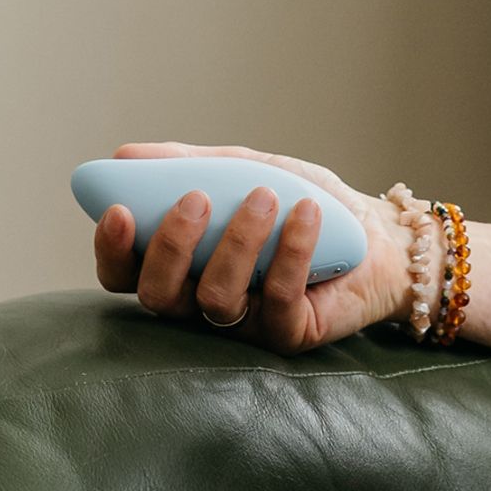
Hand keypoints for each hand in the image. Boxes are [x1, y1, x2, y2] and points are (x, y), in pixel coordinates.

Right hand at [90, 141, 417, 353]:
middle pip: (158, 297)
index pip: (126, 274)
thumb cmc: (304, 200)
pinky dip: (290, 251)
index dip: (112, 251)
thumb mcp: (246, 168)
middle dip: (169, 247)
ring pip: (214, 300)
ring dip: (236, 242)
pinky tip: (306, 212)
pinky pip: (278, 300)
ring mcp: (246, 323)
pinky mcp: (289, 334)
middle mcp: (204, 301)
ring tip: (264, 196)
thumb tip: (125, 155)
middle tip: (196, 199)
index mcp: (183, 266)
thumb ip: (189, 164)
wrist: (377, 231)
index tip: (118, 210)